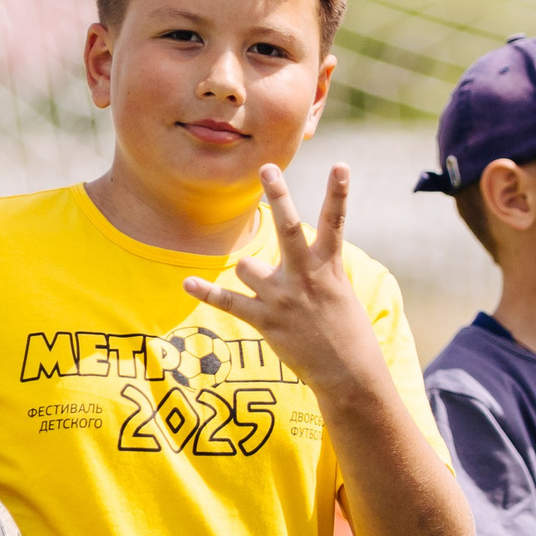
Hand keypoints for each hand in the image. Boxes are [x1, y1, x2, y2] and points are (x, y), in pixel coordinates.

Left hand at [182, 163, 380, 399]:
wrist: (347, 372)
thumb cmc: (344, 327)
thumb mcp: (339, 287)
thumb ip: (317, 262)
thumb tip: (297, 242)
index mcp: (329, 265)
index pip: (337, 221)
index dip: (339, 192)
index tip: (340, 164)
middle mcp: (306, 276)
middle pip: (290, 227)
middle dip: (279, 196)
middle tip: (267, 168)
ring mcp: (284, 297)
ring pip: (247, 266)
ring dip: (250, 274)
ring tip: (269, 293)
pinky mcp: (266, 320)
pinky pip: (229, 301)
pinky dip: (207, 292)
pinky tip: (188, 283)